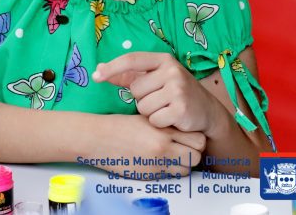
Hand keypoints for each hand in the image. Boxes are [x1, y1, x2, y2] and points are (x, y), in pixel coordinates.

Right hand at [91, 114, 205, 177]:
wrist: (97, 138)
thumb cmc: (118, 126)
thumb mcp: (146, 118)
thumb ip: (166, 126)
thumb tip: (184, 132)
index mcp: (163, 130)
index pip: (198, 139)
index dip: (195, 138)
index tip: (188, 136)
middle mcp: (162, 148)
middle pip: (196, 156)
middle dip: (192, 153)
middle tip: (183, 148)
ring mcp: (156, 164)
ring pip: (186, 170)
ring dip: (182, 164)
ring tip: (171, 156)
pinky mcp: (148, 176)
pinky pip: (169, 176)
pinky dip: (168, 171)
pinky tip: (157, 161)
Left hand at [93, 52, 225, 138]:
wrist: (207, 110)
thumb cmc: (174, 92)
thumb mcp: (155, 78)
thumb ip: (128, 75)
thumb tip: (98, 69)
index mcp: (163, 60)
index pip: (132, 60)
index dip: (112, 68)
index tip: (95, 76)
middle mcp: (171, 71)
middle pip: (135, 90)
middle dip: (141, 98)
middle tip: (158, 99)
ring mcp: (178, 89)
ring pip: (142, 106)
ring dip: (150, 112)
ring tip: (165, 108)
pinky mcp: (181, 109)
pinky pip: (154, 120)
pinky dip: (158, 123)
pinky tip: (171, 118)